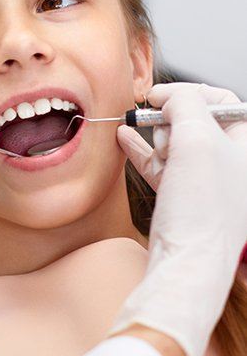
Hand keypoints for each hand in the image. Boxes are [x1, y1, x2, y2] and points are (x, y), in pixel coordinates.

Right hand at [108, 83, 246, 355]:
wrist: (187, 264)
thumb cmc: (203, 209)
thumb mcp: (197, 140)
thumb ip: (185, 104)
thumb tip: (168, 95)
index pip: (223, 101)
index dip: (191, 92)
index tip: (161, 94)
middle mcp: (230, 163)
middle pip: (196, 121)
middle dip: (171, 118)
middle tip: (155, 122)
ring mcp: (205, 182)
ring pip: (175, 143)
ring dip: (154, 135)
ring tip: (141, 135)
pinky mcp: (182, 198)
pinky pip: (160, 165)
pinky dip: (142, 151)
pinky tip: (125, 138)